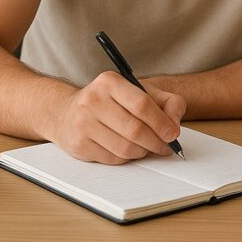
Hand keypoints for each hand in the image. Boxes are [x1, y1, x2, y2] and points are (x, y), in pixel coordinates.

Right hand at [49, 71, 186, 163]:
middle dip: (156, 142)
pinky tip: (128, 150)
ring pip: (125, 148)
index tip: (173, 134)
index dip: (161, 123)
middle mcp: (93, 100)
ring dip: (142, 152)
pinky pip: (113, 159)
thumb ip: (167, 103)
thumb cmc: (110, 102)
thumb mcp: (140, 91)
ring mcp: (83, 123)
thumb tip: (174, 125)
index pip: (142, 104)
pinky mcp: (79, 145)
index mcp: (110, 82)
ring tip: (147, 147)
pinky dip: (127, 158)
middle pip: (135, 130)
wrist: (67, 112)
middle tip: (165, 146)